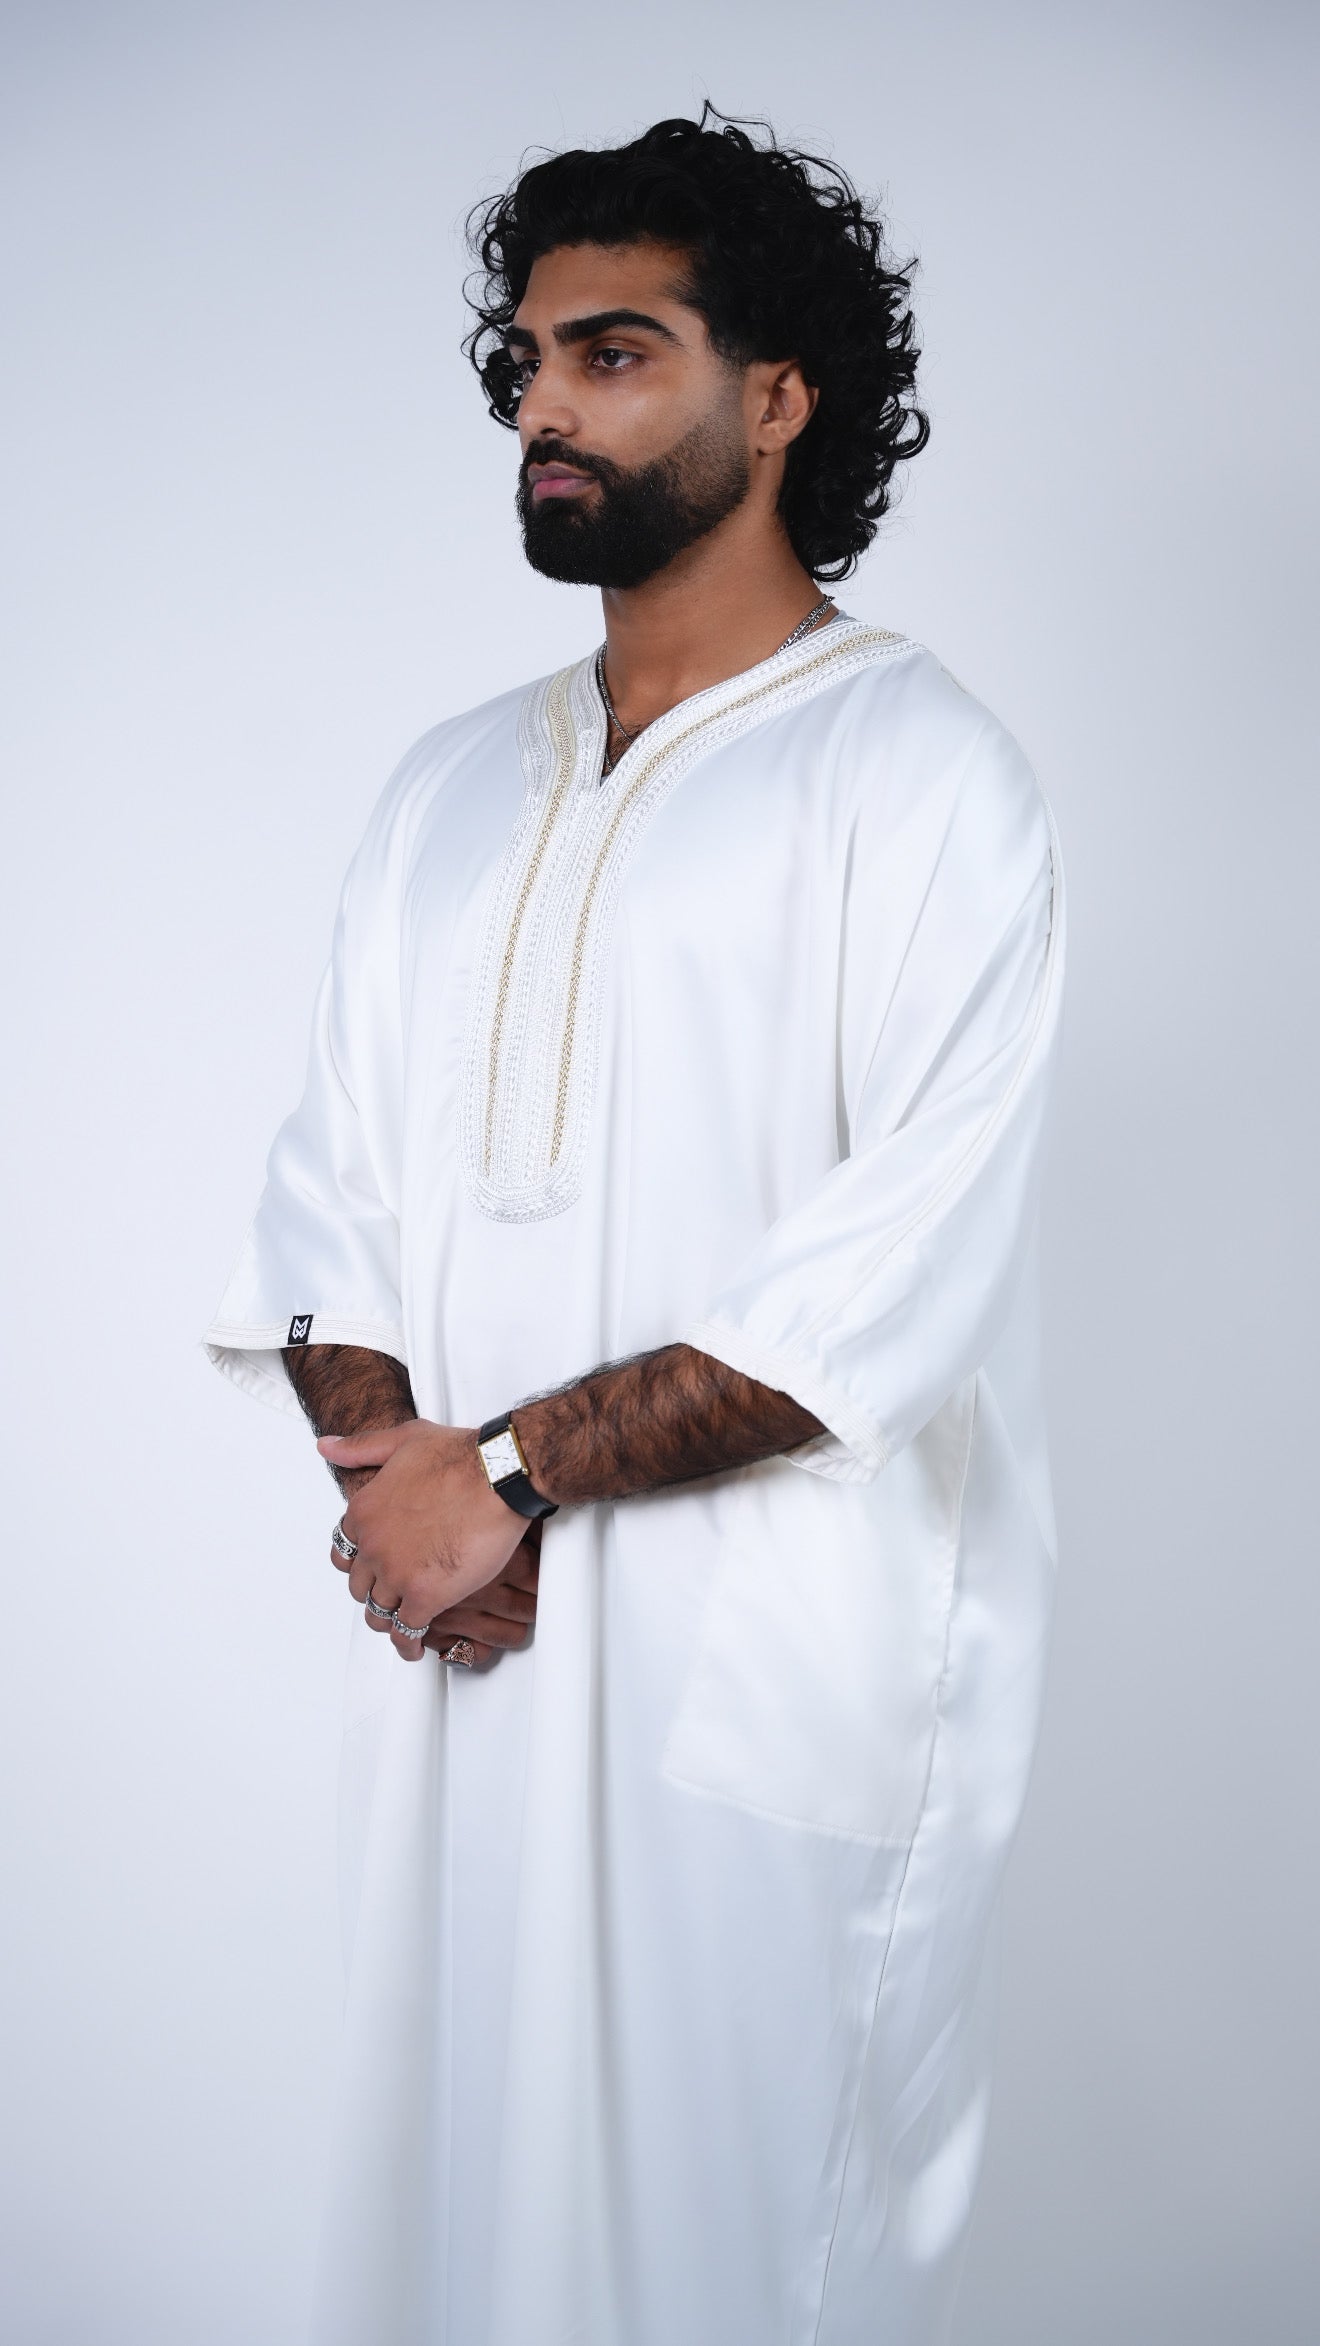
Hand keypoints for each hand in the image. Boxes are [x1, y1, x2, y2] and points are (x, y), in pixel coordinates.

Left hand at [319, 1419, 527, 1658]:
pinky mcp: (426, 1596)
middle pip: (360, 1587)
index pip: (344, 1554)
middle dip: (376, 1593)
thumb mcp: (401, 1440)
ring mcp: (397, 1574)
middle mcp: (373, 1546)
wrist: (498, 1474)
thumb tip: (326, 1447)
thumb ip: (359, 1447)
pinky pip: (407, 1632)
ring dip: (390, 1621)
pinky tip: (416, 1648)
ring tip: (403, 1626)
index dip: (360, 1565)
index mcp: (364, 1513)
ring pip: (379, 1613)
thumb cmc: (459, 1456)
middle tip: (394, 1596)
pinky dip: (409, 1645)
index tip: (373, 1570)